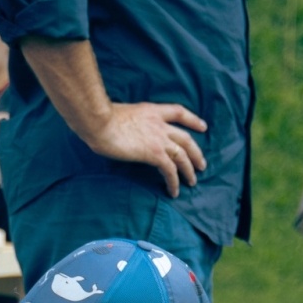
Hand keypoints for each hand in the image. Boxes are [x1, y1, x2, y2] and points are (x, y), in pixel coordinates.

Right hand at [84, 102, 206, 197]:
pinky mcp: (154, 153)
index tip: (203, 127)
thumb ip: (131, 123)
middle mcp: (159, 124)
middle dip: (196, 152)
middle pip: (186, 138)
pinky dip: (174, 182)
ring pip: (182, 156)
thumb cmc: (100, 119)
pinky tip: (174, 191)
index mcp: (152, 111)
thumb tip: (126, 131)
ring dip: (189, 170)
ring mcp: (159, 139)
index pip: (179, 112)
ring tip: (192, 181)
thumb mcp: (121, 114)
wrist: (99, 122)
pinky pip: (170, 170)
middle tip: (201, 164)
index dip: (193, 120)